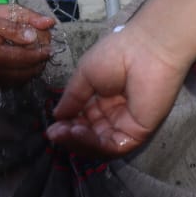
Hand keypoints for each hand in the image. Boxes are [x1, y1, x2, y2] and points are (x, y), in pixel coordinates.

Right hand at [0, 3, 54, 88]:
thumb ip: (14, 28)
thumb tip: (34, 36)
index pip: (27, 59)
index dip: (41, 55)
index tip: (49, 49)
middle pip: (24, 75)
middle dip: (37, 66)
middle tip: (44, 58)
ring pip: (15, 83)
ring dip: (28, 75)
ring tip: (34, 65)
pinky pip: (4, 86)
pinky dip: (15, 80)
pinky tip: (17, 72)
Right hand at [45, 20, 190, 158]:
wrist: (144, 50)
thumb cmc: (116, 54)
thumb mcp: (84, 75)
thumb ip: (72, 99)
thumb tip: (57, 116)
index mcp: (103, 99)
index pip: (83, 121)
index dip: (67, 125)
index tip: (52, 127)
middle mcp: (115, 114)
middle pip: (90, 136)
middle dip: (70, 137)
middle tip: (54, 134)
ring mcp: (126, 125)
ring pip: (99, 145)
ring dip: (78, 142)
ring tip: (63, 133)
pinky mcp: (137, 133)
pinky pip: (112, 146)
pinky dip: (92, 144)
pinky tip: (77, 132)